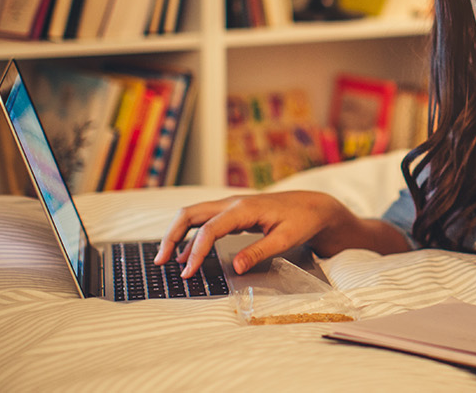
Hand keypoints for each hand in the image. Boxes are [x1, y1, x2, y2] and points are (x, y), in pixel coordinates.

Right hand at [154, 191, 350, 277]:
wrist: (314, 206)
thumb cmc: (302, 221)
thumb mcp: (285, 239)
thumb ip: (259, 252)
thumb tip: (236, 267)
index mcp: (244, 208)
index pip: (209, 228)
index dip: (196, 251)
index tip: (189, 272)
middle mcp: (233, 203)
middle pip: (190, 214)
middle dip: (172, 236)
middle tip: (161, 261)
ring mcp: (232, 205)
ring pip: (194, 214)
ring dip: (177, 234)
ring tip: (166, 259)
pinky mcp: (234, 212)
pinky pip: (205, 220)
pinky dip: (191, 234)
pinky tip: (187, 254)